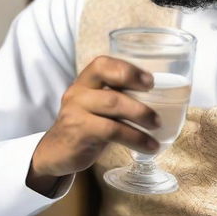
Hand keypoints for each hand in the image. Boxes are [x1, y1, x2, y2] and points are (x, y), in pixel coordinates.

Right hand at [28, 56, 159, 181]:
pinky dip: (135, 138)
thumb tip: (160, 97)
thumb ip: (119, 96)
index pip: (102, 64)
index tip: (150, 81)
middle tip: (158, 110)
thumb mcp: (99, 106)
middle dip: (138, 94)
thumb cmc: (87, 125)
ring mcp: (76, 111)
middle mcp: (78, 92)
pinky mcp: (79, 132)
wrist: (56, 152)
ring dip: (141, 116)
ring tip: (157, 126)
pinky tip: (149, 145)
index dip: (127, 69)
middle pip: (110, 84)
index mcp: (85, 80)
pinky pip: (112, 131)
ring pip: (113, 106)